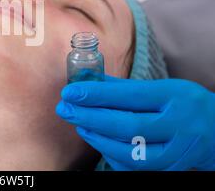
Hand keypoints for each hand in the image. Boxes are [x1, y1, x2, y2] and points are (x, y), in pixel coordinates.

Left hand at [56, 75, 214, 170]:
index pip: (130, 95)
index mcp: (175, 97)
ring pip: (131, 151)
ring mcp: (177, 151)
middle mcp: (179, 125)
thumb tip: (88, 80)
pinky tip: (97, 141)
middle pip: (127, 125)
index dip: (97, 94)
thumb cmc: (185, 104)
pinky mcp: (172, 169)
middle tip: (65, 108)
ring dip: (98, 138)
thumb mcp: (163, 88)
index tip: (70, 91)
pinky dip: (113, 155)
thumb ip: (126, 87)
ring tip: (79, 125)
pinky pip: (136, 167)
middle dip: (90, 117)